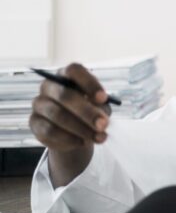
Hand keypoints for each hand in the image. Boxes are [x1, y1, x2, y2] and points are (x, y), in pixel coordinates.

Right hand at [29, 62, 110, 186]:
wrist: (75, 130)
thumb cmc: (90, 110)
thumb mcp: (100, 107)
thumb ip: (101, 108)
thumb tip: (101, 117)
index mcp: (67, 75)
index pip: (74, 70)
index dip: (89, 83)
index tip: (104, 98)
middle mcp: (49, 86)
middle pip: (65, 95)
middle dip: (87, 112)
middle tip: (103, 125)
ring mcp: (39, 103)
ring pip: (57, 115)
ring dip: (80, 128)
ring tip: (97, 137)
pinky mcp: (34, 122)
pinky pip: (49, 131)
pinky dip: (69, 138)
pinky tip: (82, 142)